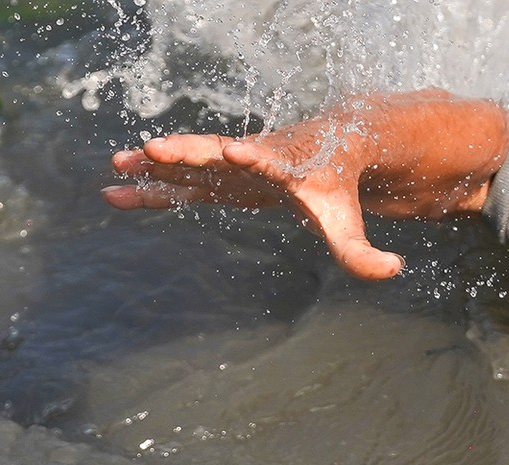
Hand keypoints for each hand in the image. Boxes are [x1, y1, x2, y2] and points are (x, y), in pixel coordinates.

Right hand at [104, 91, 508, 281]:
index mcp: (283, 165)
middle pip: (214, 153)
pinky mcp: (216, 180)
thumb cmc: (336, 186)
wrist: (326, 150)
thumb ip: (364, 253)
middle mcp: (249, 160)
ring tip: (114, 169)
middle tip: (153, 150)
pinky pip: (179, 184)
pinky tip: (118, 193)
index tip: (235, 153)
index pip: (267, 160)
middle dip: (186, 152)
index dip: (253, 158)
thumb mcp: (348, 222)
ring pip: (187, 167)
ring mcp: (227, 168)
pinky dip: (151, 189)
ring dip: (152, 170)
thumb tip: (394, 271)